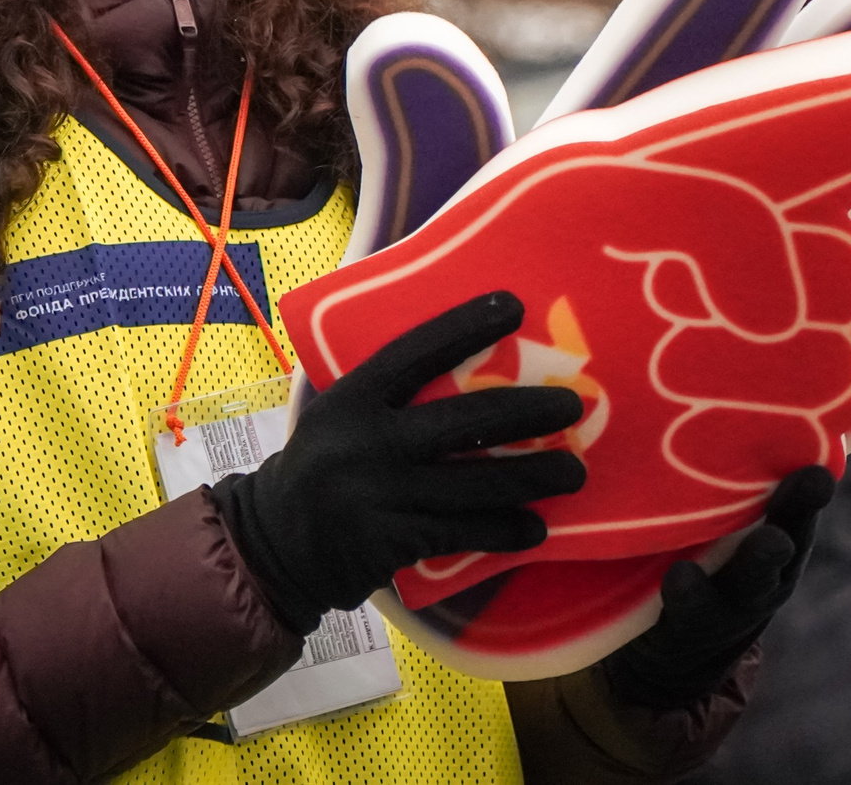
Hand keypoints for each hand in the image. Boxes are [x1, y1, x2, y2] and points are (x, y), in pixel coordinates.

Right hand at [213, 293, 587, 632]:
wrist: (277, 543)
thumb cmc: (323, 467)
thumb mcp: (340, 416)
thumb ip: (388, 397)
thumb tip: (472, 367)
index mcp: (353, 398)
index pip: (415, 352)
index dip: (465, 326)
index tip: (514, 306)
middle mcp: (367, 441)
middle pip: (464, 420)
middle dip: (527, 411)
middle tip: (572, 406)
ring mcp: (381, 495)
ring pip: (475, 484)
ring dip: (533, 477)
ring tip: (573, 473)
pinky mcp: (393, 541)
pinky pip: (464, 532)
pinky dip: (505, 531)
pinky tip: (536, 529)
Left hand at [307, 0, 850, 678]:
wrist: (481, 520)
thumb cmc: (451, 366)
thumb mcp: (413, 257)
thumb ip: (422, 156)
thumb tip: (401, 40)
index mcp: (616, 160)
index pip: (683, 49)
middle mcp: (716, 219)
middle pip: (809, 118)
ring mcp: (773, 312)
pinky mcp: (801, 414)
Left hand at [595, 465, 833, 709]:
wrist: (673, 651)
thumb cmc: (691, 550)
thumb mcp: (712, 507)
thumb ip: (718, 459)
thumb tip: (704, 370)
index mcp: (776, 528)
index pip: (799, 495)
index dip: (813, 475)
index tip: (827, 450)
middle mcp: (767, 565)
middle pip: (791, 531)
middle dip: (801, 507)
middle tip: (815, 479)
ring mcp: (736, 600)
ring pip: (756, 577)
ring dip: (762, 557)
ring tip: (768, 539)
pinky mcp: (695, 627)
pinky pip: (695, 610)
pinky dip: (690, 593)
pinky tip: (680, 577)